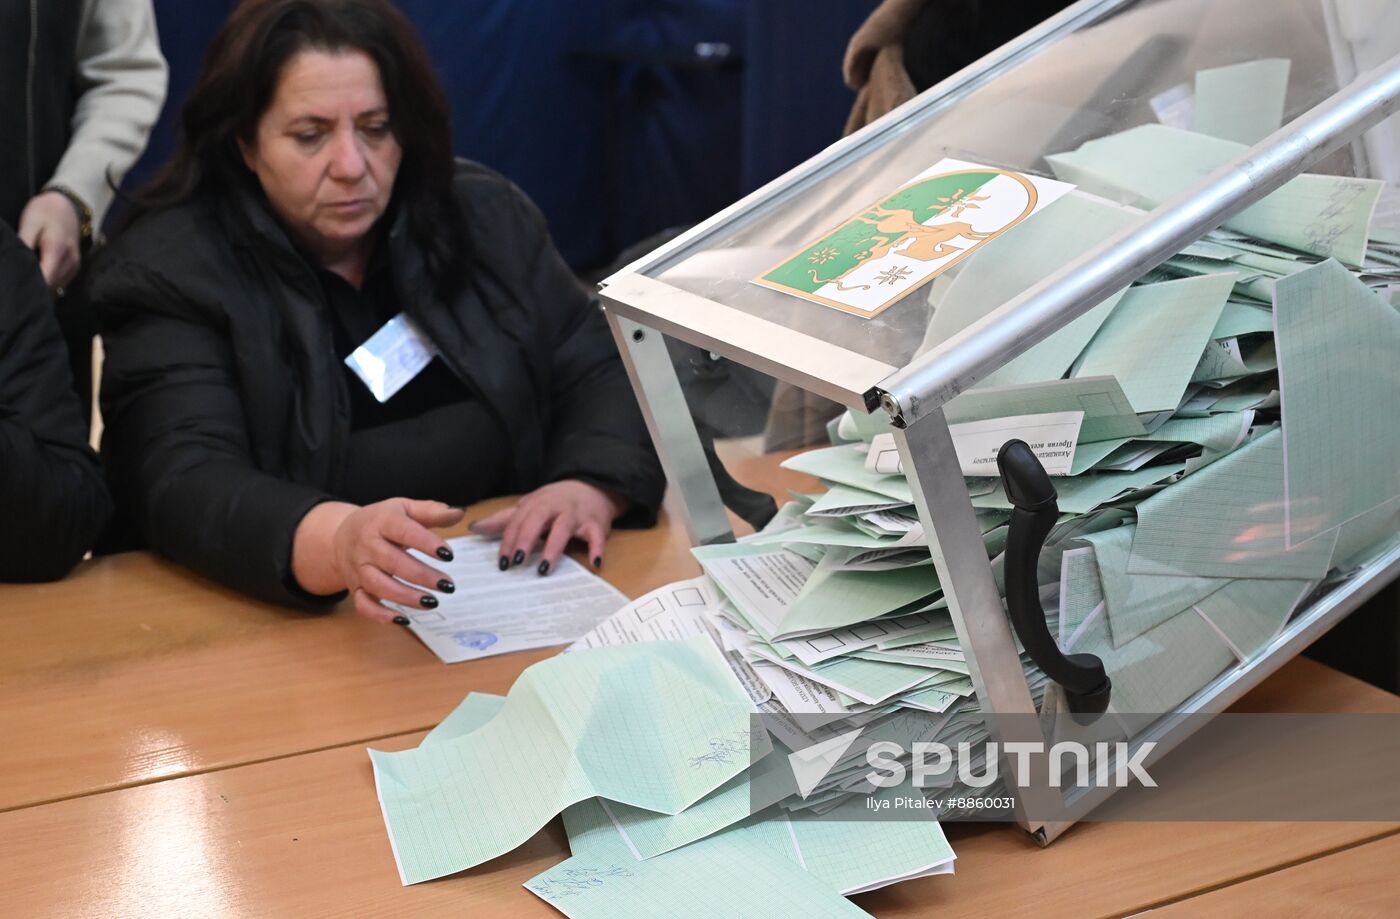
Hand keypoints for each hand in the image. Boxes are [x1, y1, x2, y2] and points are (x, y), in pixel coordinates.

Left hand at [17, 192, 81, 289]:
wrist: (68, 206)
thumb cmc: (45, 212)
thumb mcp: (30, 223)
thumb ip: (24, 244)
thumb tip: (16, 263)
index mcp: (57, 251)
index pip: (45, 279)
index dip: (30, 285)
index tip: (16, 285)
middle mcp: (69, 263)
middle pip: (50, 286)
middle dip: (34, 286)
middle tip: (16, 281)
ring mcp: (74, 267)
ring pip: (56, 286)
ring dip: (42, 285)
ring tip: (26, 276)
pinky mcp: (75, 268)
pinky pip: (60, 282)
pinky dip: (49, 281)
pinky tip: (38, 273)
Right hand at [293, 498, 463, 622]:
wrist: (340, 534)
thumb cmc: (382, 521)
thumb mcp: (405, 508)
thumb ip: (432, 511)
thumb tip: (459, 513)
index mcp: (382, 522)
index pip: (404, 531)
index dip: (426, 543)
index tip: (448, 554)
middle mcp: (367, 546)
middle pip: (393, 562)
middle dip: (421, 576)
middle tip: (447, 585)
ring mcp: (359, 569)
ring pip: (378, 585)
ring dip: (406, 597)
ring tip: (432, 602)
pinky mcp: (355, 588)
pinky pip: (363, 605)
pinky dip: (380, 615)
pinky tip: (404, 619)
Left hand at [471, 480, 626, 574]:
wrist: (593, 488)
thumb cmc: (556, 502)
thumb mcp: (530, 507)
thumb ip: (504, 519)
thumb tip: (474, 528)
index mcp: (536, 504)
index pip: (518, 522)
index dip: (509, 541)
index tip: (502, 562)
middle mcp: (555, 507)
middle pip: (537, 520)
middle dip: (526, 540)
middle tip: (516, 562)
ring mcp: (576, 515)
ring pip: (563, 528)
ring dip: (553, 547)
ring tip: (544, 568)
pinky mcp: (596, 524)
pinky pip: (596, 536)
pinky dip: (596, 548)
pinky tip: (594, 563)